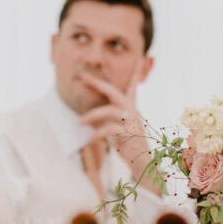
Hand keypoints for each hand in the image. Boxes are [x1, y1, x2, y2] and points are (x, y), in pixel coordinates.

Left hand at [78, 71, 154, 186]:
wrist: (143, 165)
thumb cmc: (129, 147)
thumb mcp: (117, 131)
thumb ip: (107, 121)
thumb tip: (87, 117)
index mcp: (131, 109)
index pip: (132, 88)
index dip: (135, 74)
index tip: (139, 58)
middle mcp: (133, 112)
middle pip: (115, 92)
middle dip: (98, 83)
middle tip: (83, 77)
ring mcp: (132, 123)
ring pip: (110, 110)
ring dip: (92, 114)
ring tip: (79, 122)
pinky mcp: (129, 135)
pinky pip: (110, 129)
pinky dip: (97, 133)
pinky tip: (89, 139)